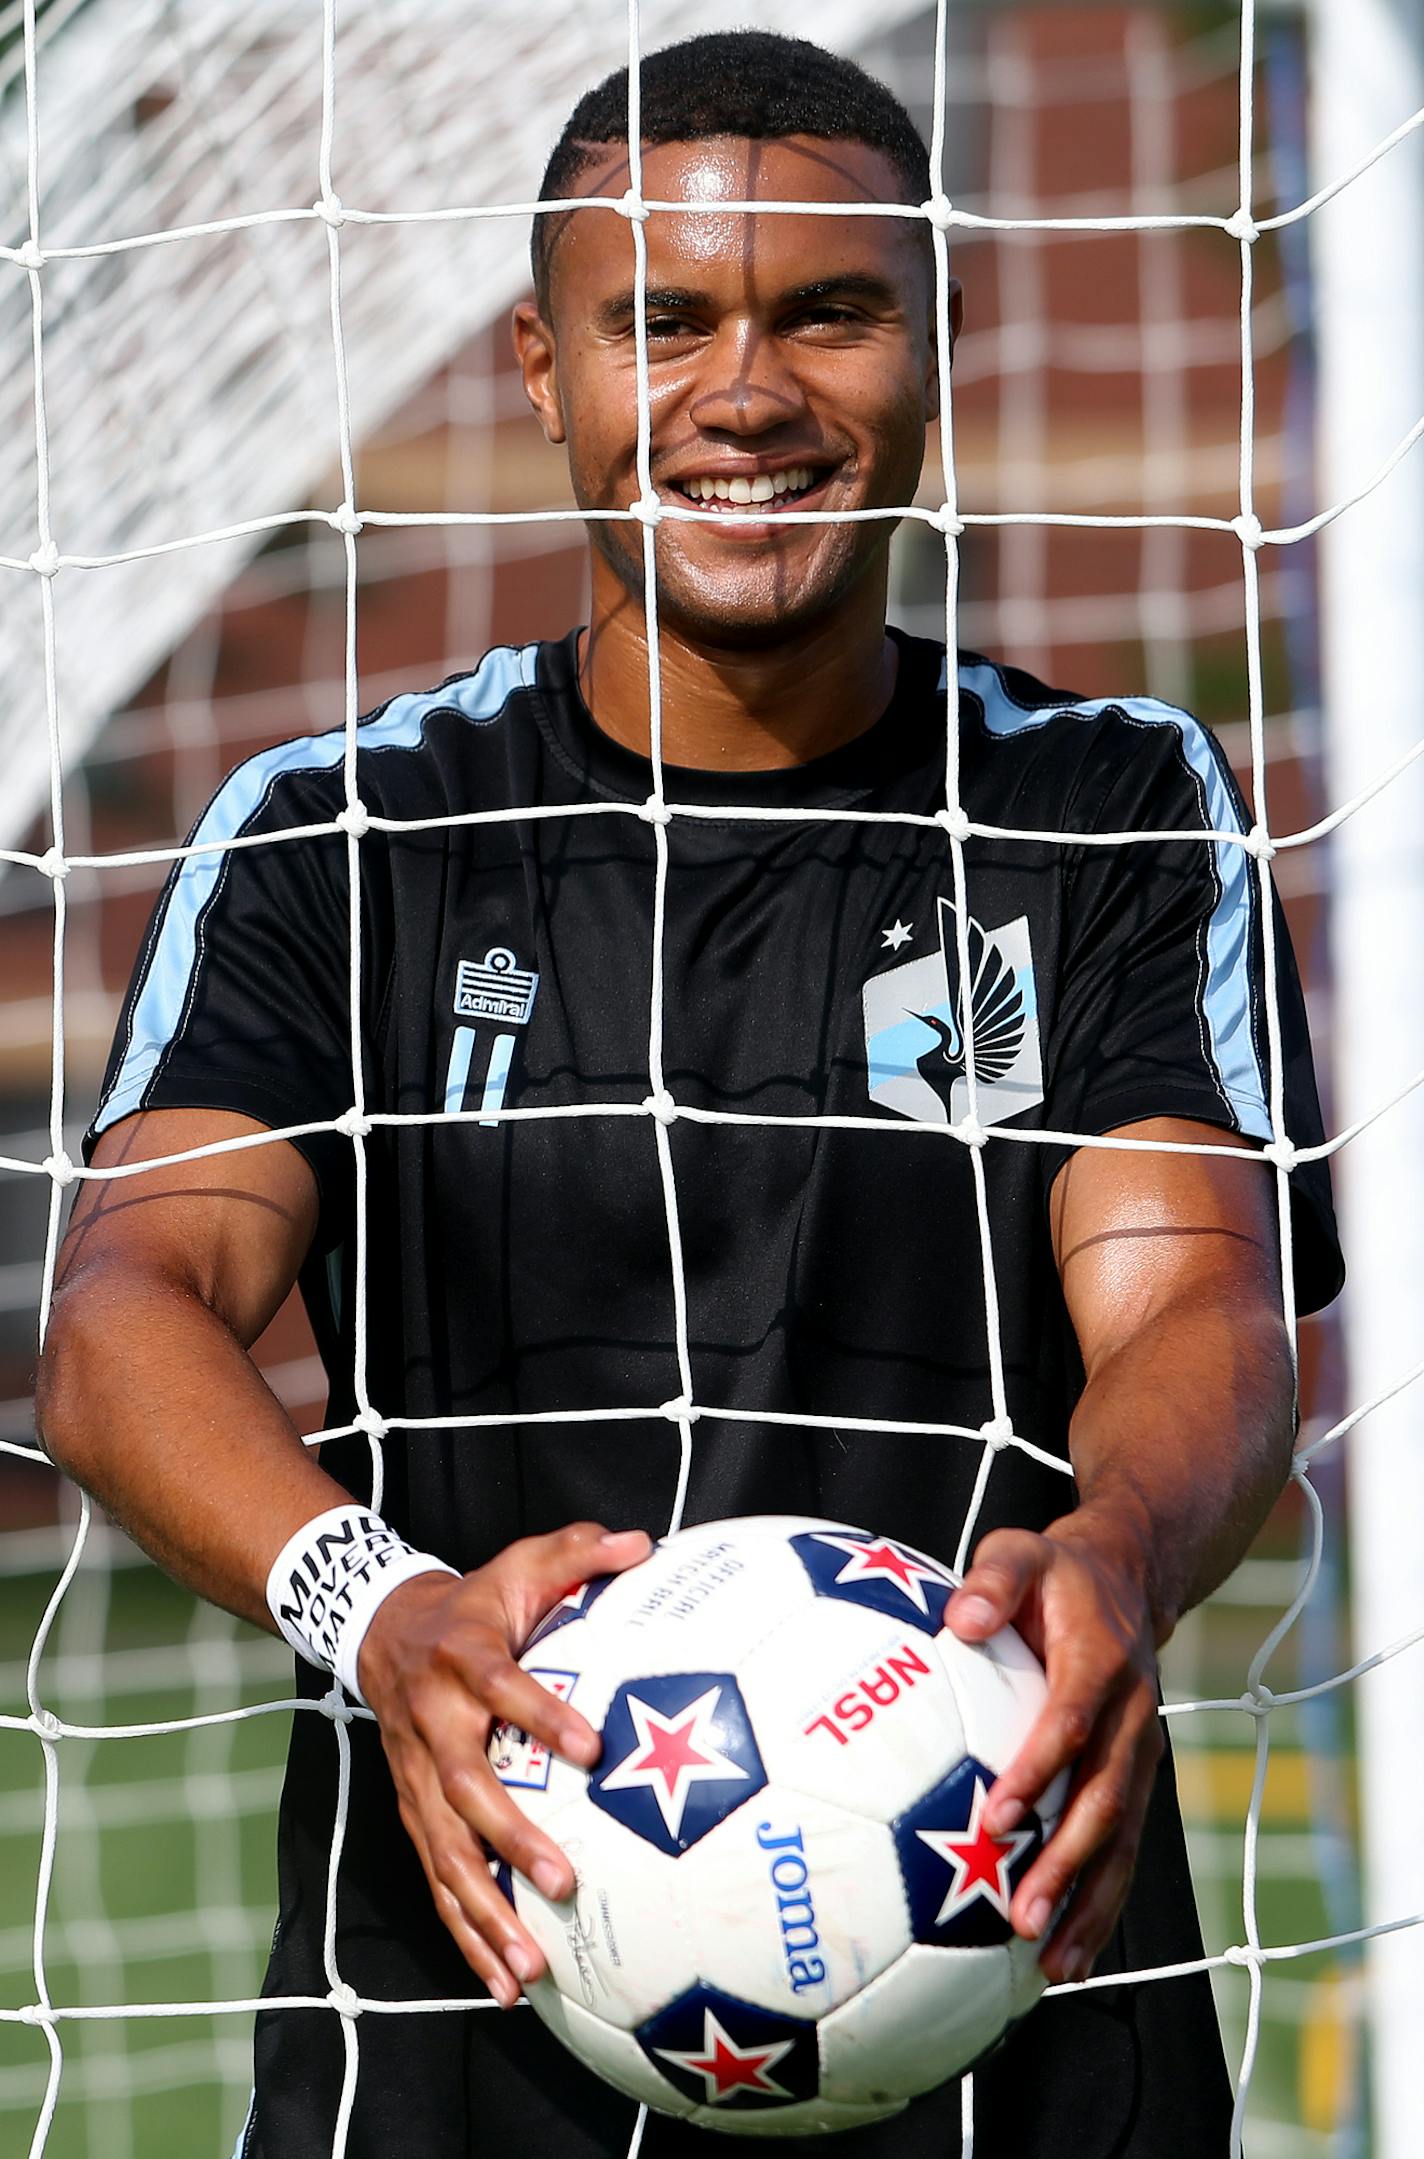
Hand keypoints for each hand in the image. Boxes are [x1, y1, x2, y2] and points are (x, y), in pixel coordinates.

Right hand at [356, 1520, 651, 2006]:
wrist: (383, 1631)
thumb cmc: (476, 1602)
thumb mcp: (521, 1563)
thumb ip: (578, 1552)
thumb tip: (643, 1542)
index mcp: (465, 1661)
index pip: (503, 1687)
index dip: (543, 1714)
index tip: (593, 1746)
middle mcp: (435, 1725)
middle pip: (466, 1789)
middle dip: (512, 1838)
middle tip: (564, 1880)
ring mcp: (418, 1780)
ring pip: (446, 1854)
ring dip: (484, 1912)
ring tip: (530, 1967)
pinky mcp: (415, 1815)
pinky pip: (439, 1883)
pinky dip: (466, 1936)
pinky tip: (502, 1987)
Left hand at [943, 1505, 1163, 1984]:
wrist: (1129, 1576)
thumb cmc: (1054, 1570)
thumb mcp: (1021, 1550)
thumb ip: (992, 1579)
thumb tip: (959, 1616)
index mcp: (1102, 1663)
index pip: (1070, 1724)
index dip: (1037, 1771)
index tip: (996, 1817)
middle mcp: (1133, 1716)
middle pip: (1105, 1800)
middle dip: (1068, 1865)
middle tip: (1022, 1918)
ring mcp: (1141, 1752)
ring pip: (1122, 1839)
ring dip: (1091, 1903)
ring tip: (1054, 1964)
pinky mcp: (1135, 1777)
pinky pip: (1123, 1847)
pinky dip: (1100, 1902)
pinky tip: (1069, 1954)